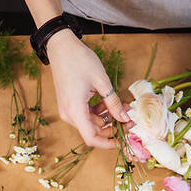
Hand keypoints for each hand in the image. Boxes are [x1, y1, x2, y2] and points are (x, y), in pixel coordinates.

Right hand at [46, 29, 129, 147]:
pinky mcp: (69, 105)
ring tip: (124, 106)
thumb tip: (125, 119)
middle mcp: (69, 114)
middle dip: (113, 127)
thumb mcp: (102, 81)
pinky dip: (100, 112)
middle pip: (93, 131)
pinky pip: (86, 115)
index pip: (91, 138)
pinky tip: (111, 102)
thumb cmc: (79, 60)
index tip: (123, 141)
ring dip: (108, 118)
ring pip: (91, 123)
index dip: (108, 144)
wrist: (60, 46)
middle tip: (130, 119)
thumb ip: (113, 102)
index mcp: (75, 110)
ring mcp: (68, 110)